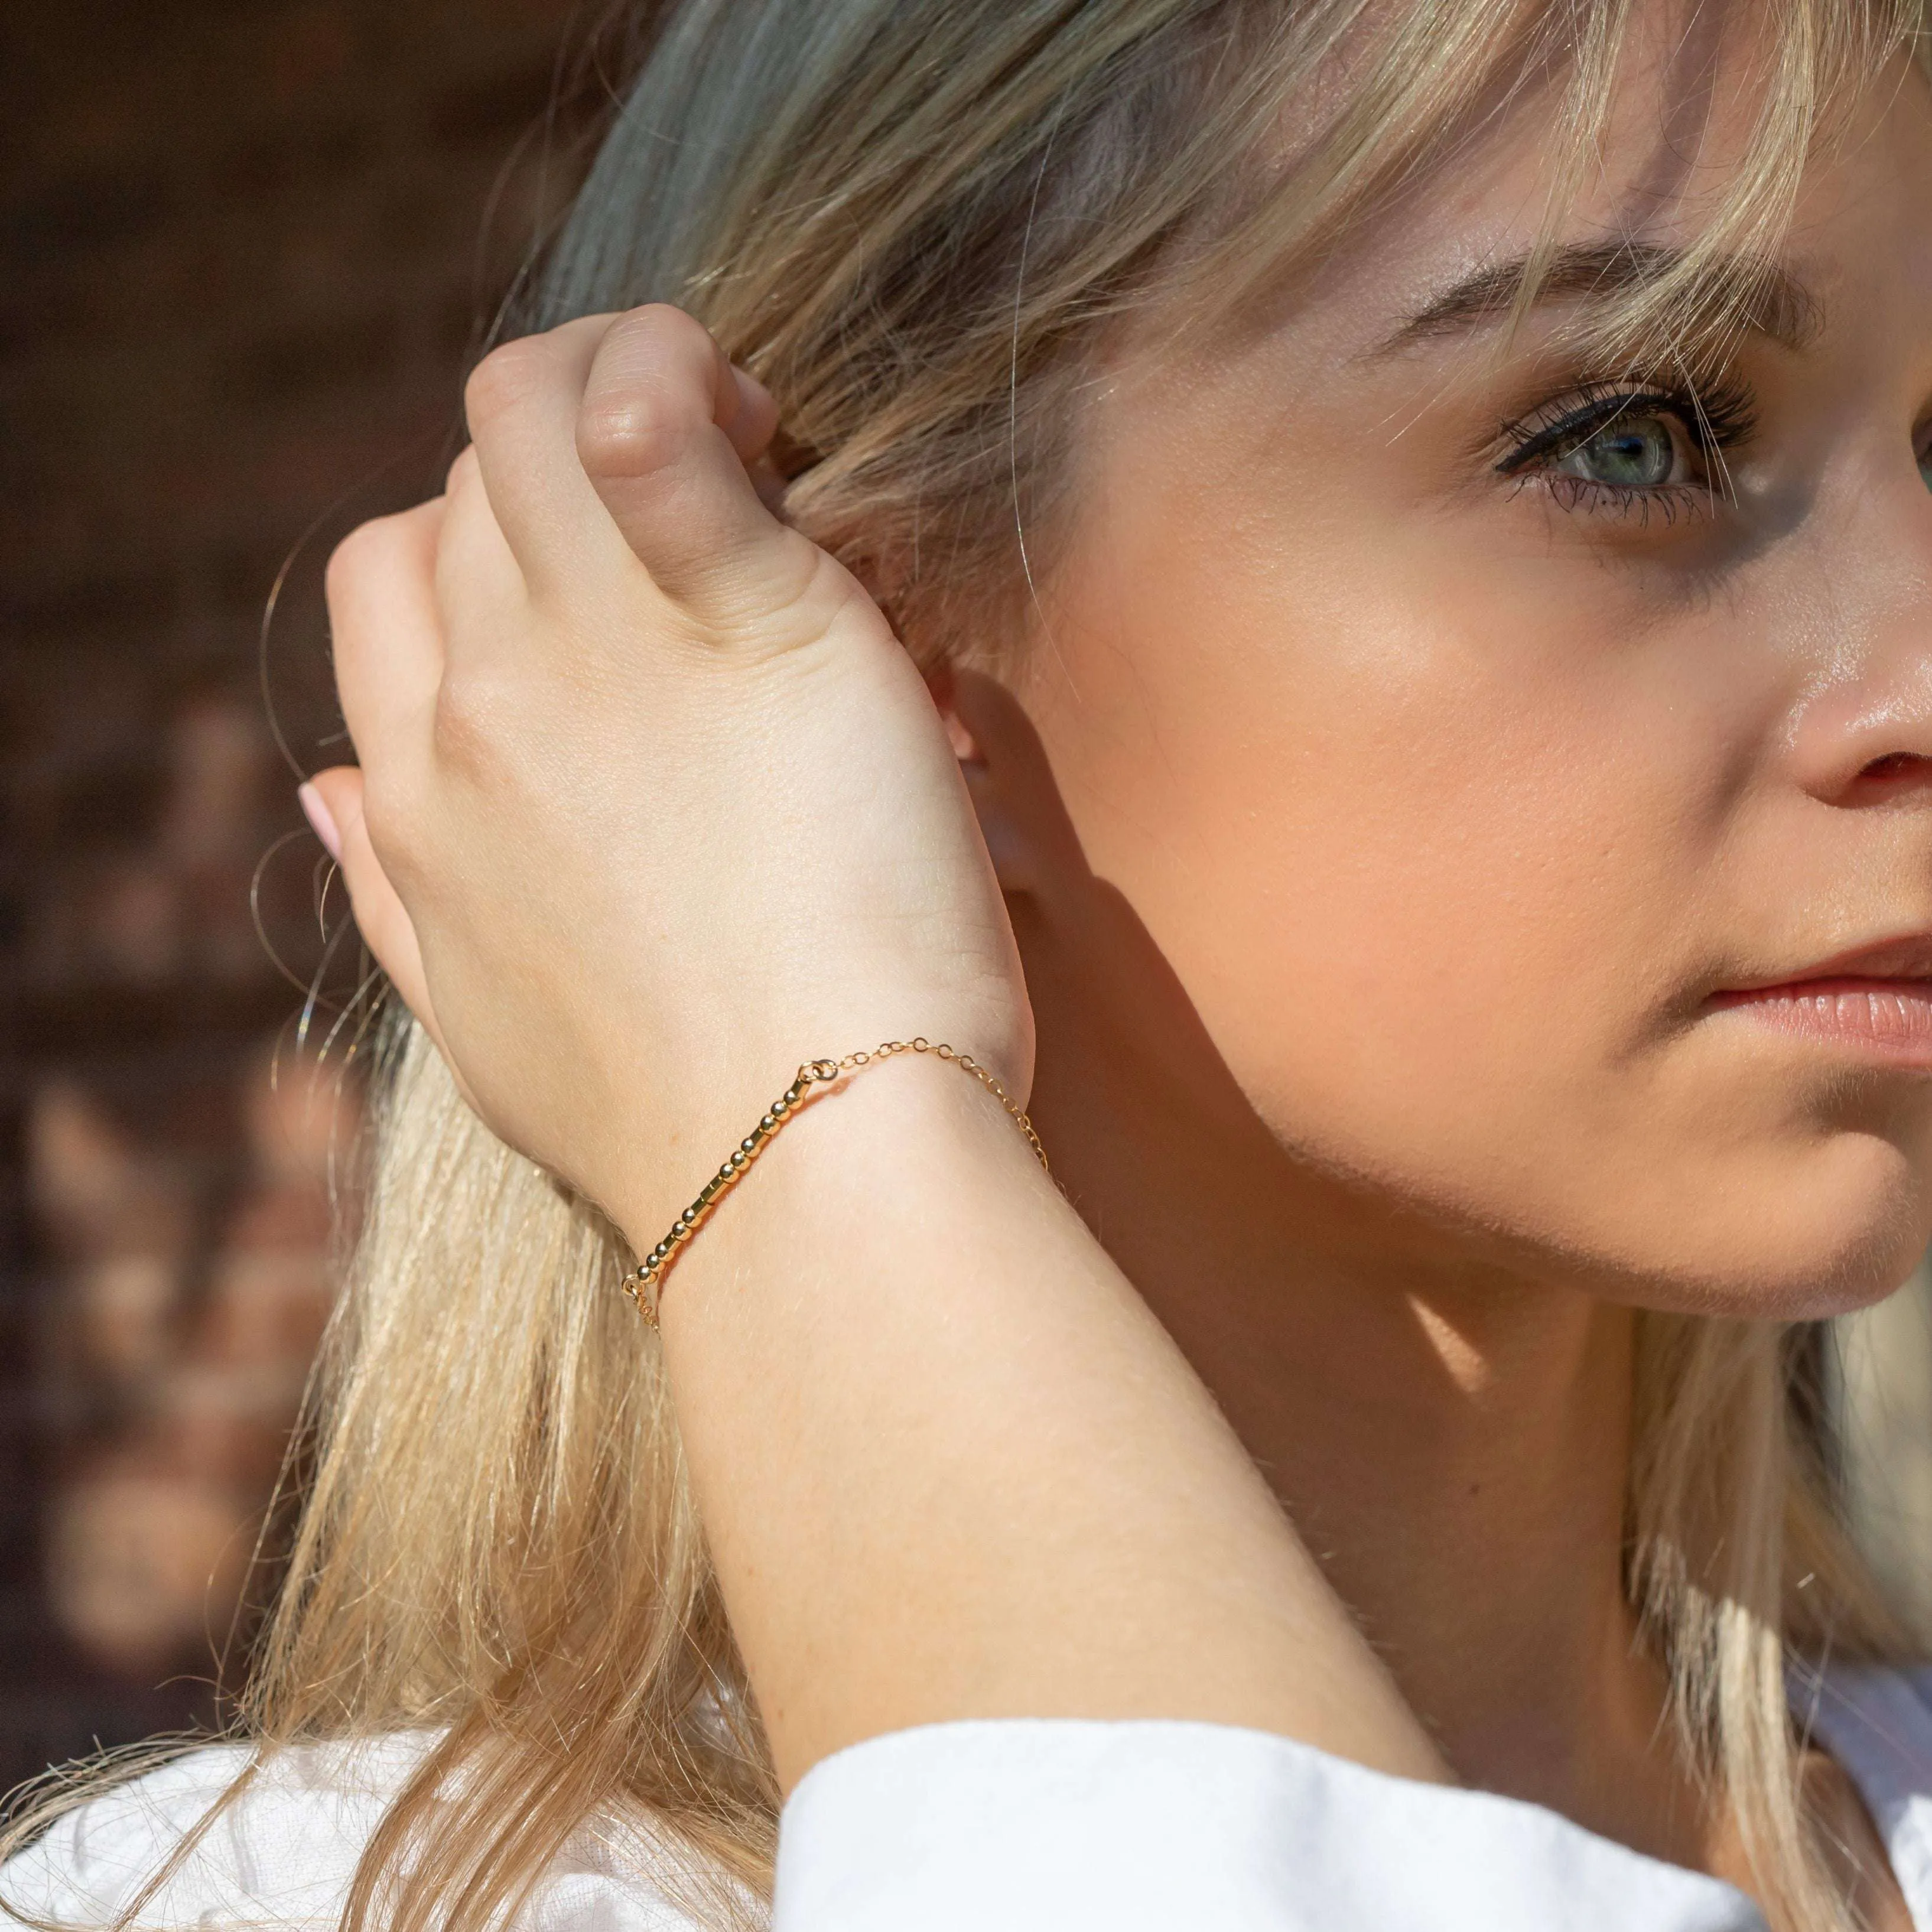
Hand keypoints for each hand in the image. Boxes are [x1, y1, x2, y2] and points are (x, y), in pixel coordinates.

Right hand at [308, 306, 1031, 1232]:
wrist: (805, 1179)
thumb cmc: (682, 1120)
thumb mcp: (485, 1023)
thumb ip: (395, 893)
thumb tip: (325, 791)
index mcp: (426, 794)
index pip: (388, 576)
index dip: (476, 542)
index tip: (602, 578)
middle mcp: (484, 705)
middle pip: (466, 481)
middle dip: (566, 453)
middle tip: (719, 498)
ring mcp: (602, 660)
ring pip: (535, 415)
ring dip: (627, 370)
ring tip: (758, 436)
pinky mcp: (750, 626)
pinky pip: (658, 430)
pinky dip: (684, 372)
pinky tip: (756, 415)